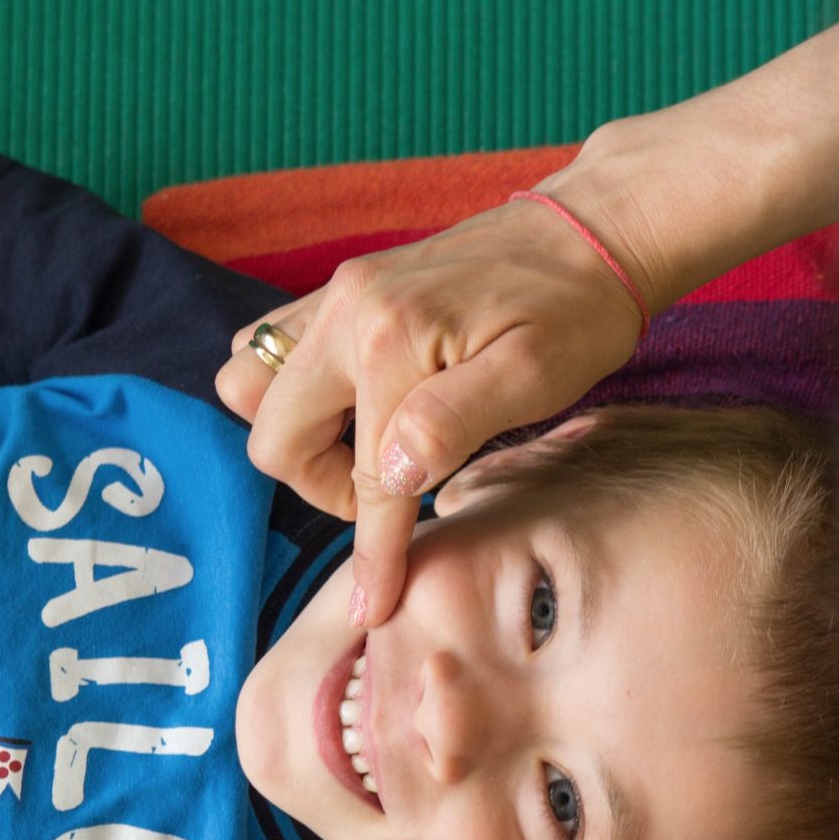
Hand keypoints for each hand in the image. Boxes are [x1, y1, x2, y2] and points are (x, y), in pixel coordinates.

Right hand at [213, 188, 649, 628]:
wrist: (588, 230)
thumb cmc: (577, 311)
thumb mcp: (536, 377)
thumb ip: (454, 424)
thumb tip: (389, 478)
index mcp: (391, 340)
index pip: (365, 478)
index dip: (371, 552)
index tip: (375, 609)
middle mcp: (345, 312)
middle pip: (272, 435)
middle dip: (322, 486)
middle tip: (394, 494)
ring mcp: (335, 295)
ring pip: (250, 386)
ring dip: (296, 436)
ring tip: (369, 449)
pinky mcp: (342, 289)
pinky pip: (269, 348)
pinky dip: (296, 392)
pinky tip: (359, 409)